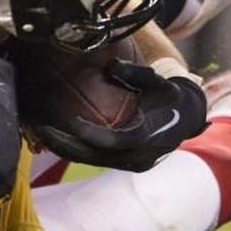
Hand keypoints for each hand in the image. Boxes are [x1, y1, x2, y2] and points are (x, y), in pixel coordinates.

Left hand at [32, 60, 207, 171]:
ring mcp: (131, 164)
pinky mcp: (124, 164)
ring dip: (66, 149)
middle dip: (67, 144)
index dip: (88, 133)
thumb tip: (111, 66)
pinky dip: (75, 151)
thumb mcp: (158, 82)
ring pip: (91, 161)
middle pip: (95, 156)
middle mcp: (139, 157)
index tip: (70, 119)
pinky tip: (55, 139)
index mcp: (148, 138)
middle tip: (42, 129)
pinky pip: (95, 160)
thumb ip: (136, 74)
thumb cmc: (171, 97)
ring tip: (42, 133)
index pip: (111, 141)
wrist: (188, 118)